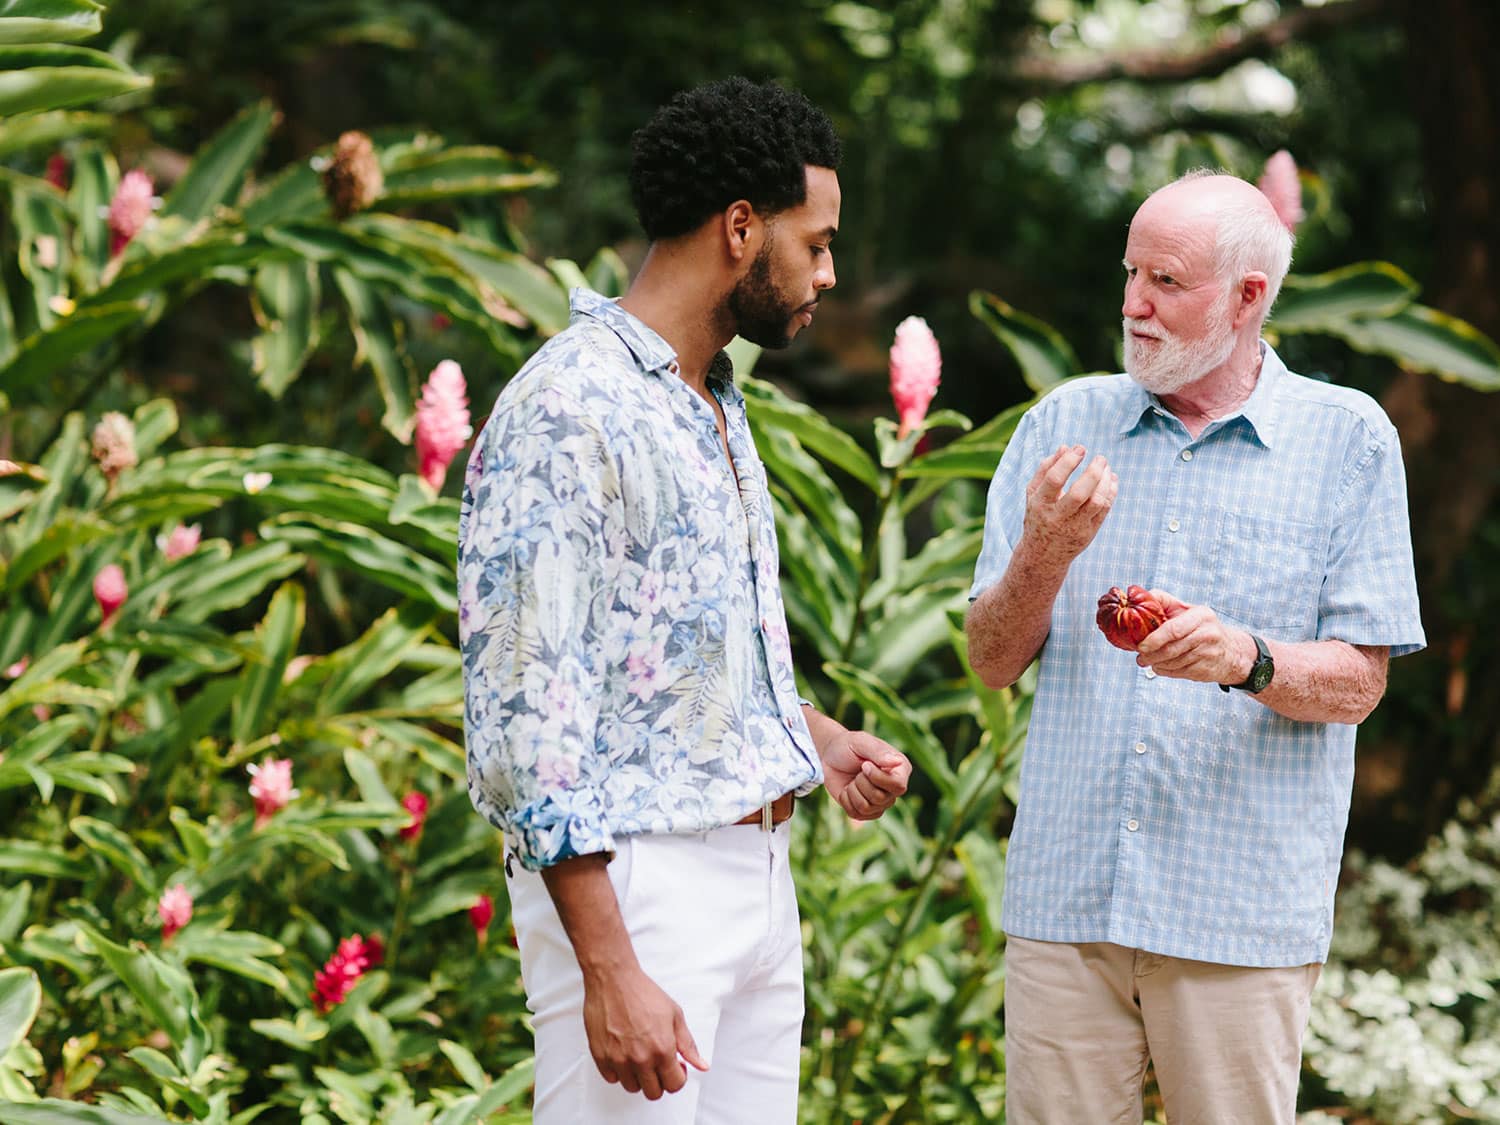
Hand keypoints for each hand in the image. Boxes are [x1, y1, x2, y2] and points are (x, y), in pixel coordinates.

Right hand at [582, 965, 707, 1098]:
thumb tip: (701, 1065)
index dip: (678, 1077)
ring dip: (638, 1077)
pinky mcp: (600, 1056)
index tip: (675, 1066)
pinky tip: (624, 1053)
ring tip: (640, 1056)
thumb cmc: (643, 993)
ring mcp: (618, 1059)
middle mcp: (640, 1059)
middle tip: (658, 1064)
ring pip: (632, 1087)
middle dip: (659, 1081)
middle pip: (653, 1093)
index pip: (674, 1085)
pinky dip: (619, 1071)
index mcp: (662, 1049)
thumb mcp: (675, 1015)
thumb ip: (688, 1045)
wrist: (614, 980)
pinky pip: (612, 1078)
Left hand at [820, 729, 911, 819]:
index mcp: (900, 769)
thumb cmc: (848, 745)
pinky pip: (856, 814)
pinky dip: (846, 800)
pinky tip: (847, 789)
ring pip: (866, 808)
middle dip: (861, 783)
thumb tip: (897, 761)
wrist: (830, 756)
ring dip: (852, 791)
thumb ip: (878, 752)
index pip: (898, 786)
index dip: (878, 778)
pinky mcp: (867, 811)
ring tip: (853, 779)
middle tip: (858, 771)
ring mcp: (882, 802)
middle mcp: (894, 788)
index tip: (864, 765)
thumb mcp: (861, 742)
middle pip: (880, 798)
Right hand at [1021, 445, 1117, 568]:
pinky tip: (1111, 479)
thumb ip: (1046, 469)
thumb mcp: (1034, 494)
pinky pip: (1105, 509)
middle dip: (1093, 471)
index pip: (1055, 479)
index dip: (1069, 461)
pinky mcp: (1089, 533)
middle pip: (1080, 493)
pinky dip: (1111, 491)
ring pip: (1096, 502)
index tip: (1080, 449)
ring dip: (1106, 481)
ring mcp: (1075, 527)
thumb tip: (1066, 447)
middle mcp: (1057, 517)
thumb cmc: (1039, 516)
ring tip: (1106, 467)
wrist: (1043, 555)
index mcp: (1040, 504)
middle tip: (1100, 458)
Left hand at [1134, 589, 1254, 685]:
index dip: (1154, 639)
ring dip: (1156, 664)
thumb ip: (1163, 601)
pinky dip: (1165, 671)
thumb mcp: (1187, 610)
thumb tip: (1136, 595)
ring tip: (1148, 661)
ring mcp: (1208, 654)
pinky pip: (1178, 673)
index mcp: (1201, 616)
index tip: (1141, 646)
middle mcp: (1207, 634)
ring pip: (1173, 663)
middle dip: (1151, 655)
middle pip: (1171, 649)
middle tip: (1140, 657)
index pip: (1173, 629)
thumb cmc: (1202, 627)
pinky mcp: (1206, 670)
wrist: (1231, 651)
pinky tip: (1161, 666)